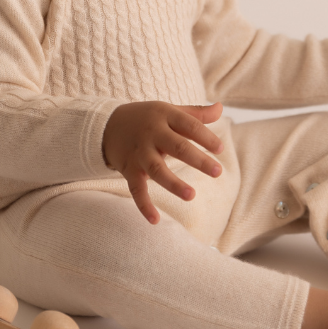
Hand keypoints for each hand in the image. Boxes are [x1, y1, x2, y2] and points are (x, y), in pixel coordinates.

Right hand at [102, 101, 224, 223]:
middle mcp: (152, 133)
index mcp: (165, 116)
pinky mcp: (129, 169)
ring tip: (191, 195)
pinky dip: (144, 205)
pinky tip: (156, 220)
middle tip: (218, 171)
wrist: (107, 125)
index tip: (220, 148)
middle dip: (198, 159)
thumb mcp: (169, 111)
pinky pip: (136, 189)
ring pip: (157, 170)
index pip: (189, 125)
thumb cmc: (147, 118)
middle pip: (177, 147)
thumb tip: (221, 108)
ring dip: (173, 183)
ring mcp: (139, 152)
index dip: (205, 136)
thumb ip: (196, 113)